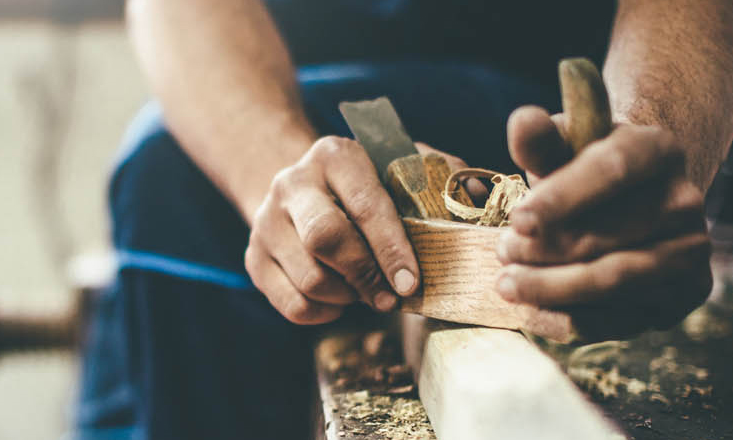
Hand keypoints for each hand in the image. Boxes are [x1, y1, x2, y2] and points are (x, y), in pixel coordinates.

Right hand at [244, 136, 477, 323]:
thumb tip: (479, 199)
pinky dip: (324, 313)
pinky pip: (293, 305)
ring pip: (310, 279)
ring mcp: (265, 221)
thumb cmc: (367, 187)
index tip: (412, 282)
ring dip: (347, 297)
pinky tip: (339, 299)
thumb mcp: (401, 169)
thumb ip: (441, 178)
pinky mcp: (253, 258)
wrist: (300, 191)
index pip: (365, 204)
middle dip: (366, 276)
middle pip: (325, 239)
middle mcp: (292, 182)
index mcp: (334, 155)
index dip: (392, 248)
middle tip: (390, 298)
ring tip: (366, 292)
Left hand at [496, 106, 711, 339]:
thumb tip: (523, 121)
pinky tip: (530, 311)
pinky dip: (567, 320)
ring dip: (550, 287)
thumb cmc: (584, 172)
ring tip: (506, 282)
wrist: (633, 201)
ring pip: (612, 281)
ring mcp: (692, 251)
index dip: (561, 199)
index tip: (517, 220)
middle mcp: (686, 201)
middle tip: (501, 250)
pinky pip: (620, 320)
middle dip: (542, 249)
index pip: (611, 171)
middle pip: (606, 235)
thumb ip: (539, 139)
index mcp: (658, 149)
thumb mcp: (562, 147)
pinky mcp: (685, 294)